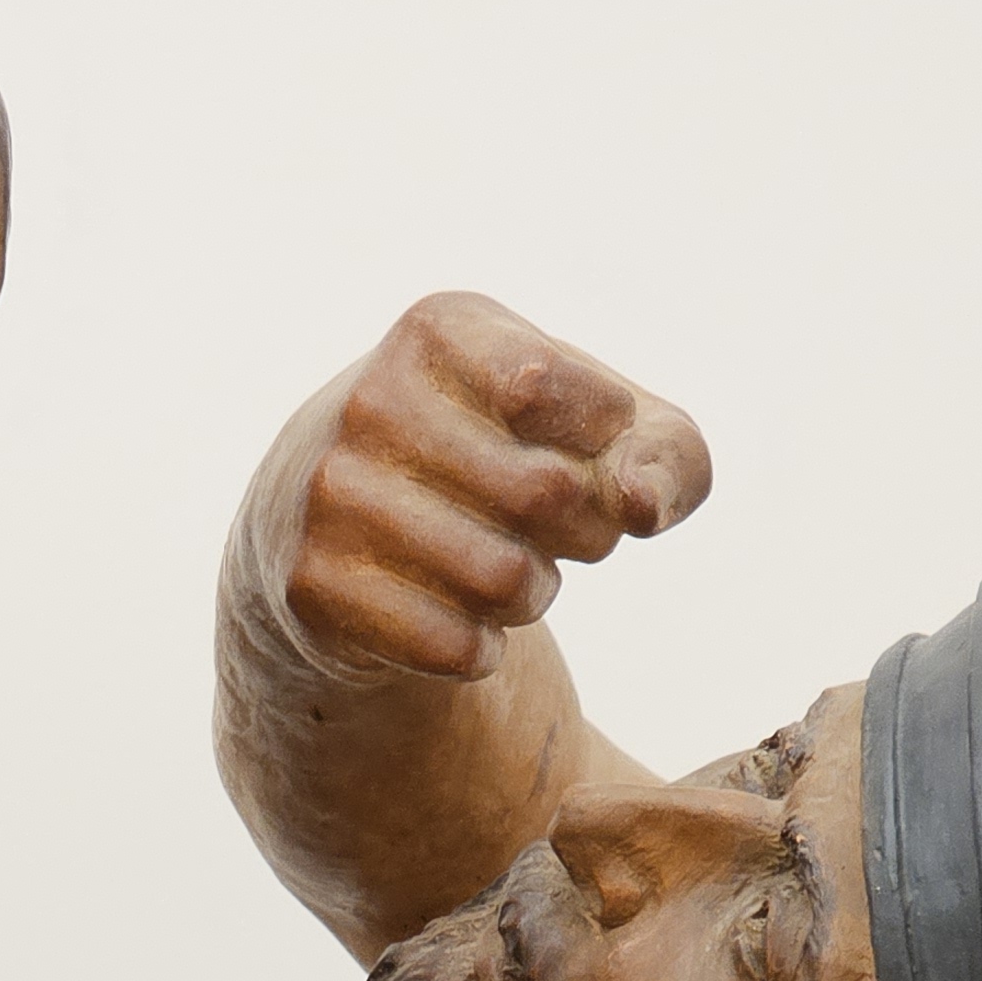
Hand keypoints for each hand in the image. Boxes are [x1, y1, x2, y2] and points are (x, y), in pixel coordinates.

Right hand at [270, 291, 710, 683]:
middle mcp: (370, 400)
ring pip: (505, 581)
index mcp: (439, 331)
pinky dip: (482, 649)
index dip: (604, 443)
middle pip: (547, 494)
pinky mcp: (313, 587)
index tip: (580, 448)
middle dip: (585, 532)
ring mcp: (331, 496)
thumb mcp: (592, 430)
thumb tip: (641, 504)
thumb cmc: (497, 460)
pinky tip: (458, 620)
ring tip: (509, 574)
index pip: (569, 398)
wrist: (333, 524)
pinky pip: (454, 647)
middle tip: (560, 533)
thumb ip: (669, 454)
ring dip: (534, 594)